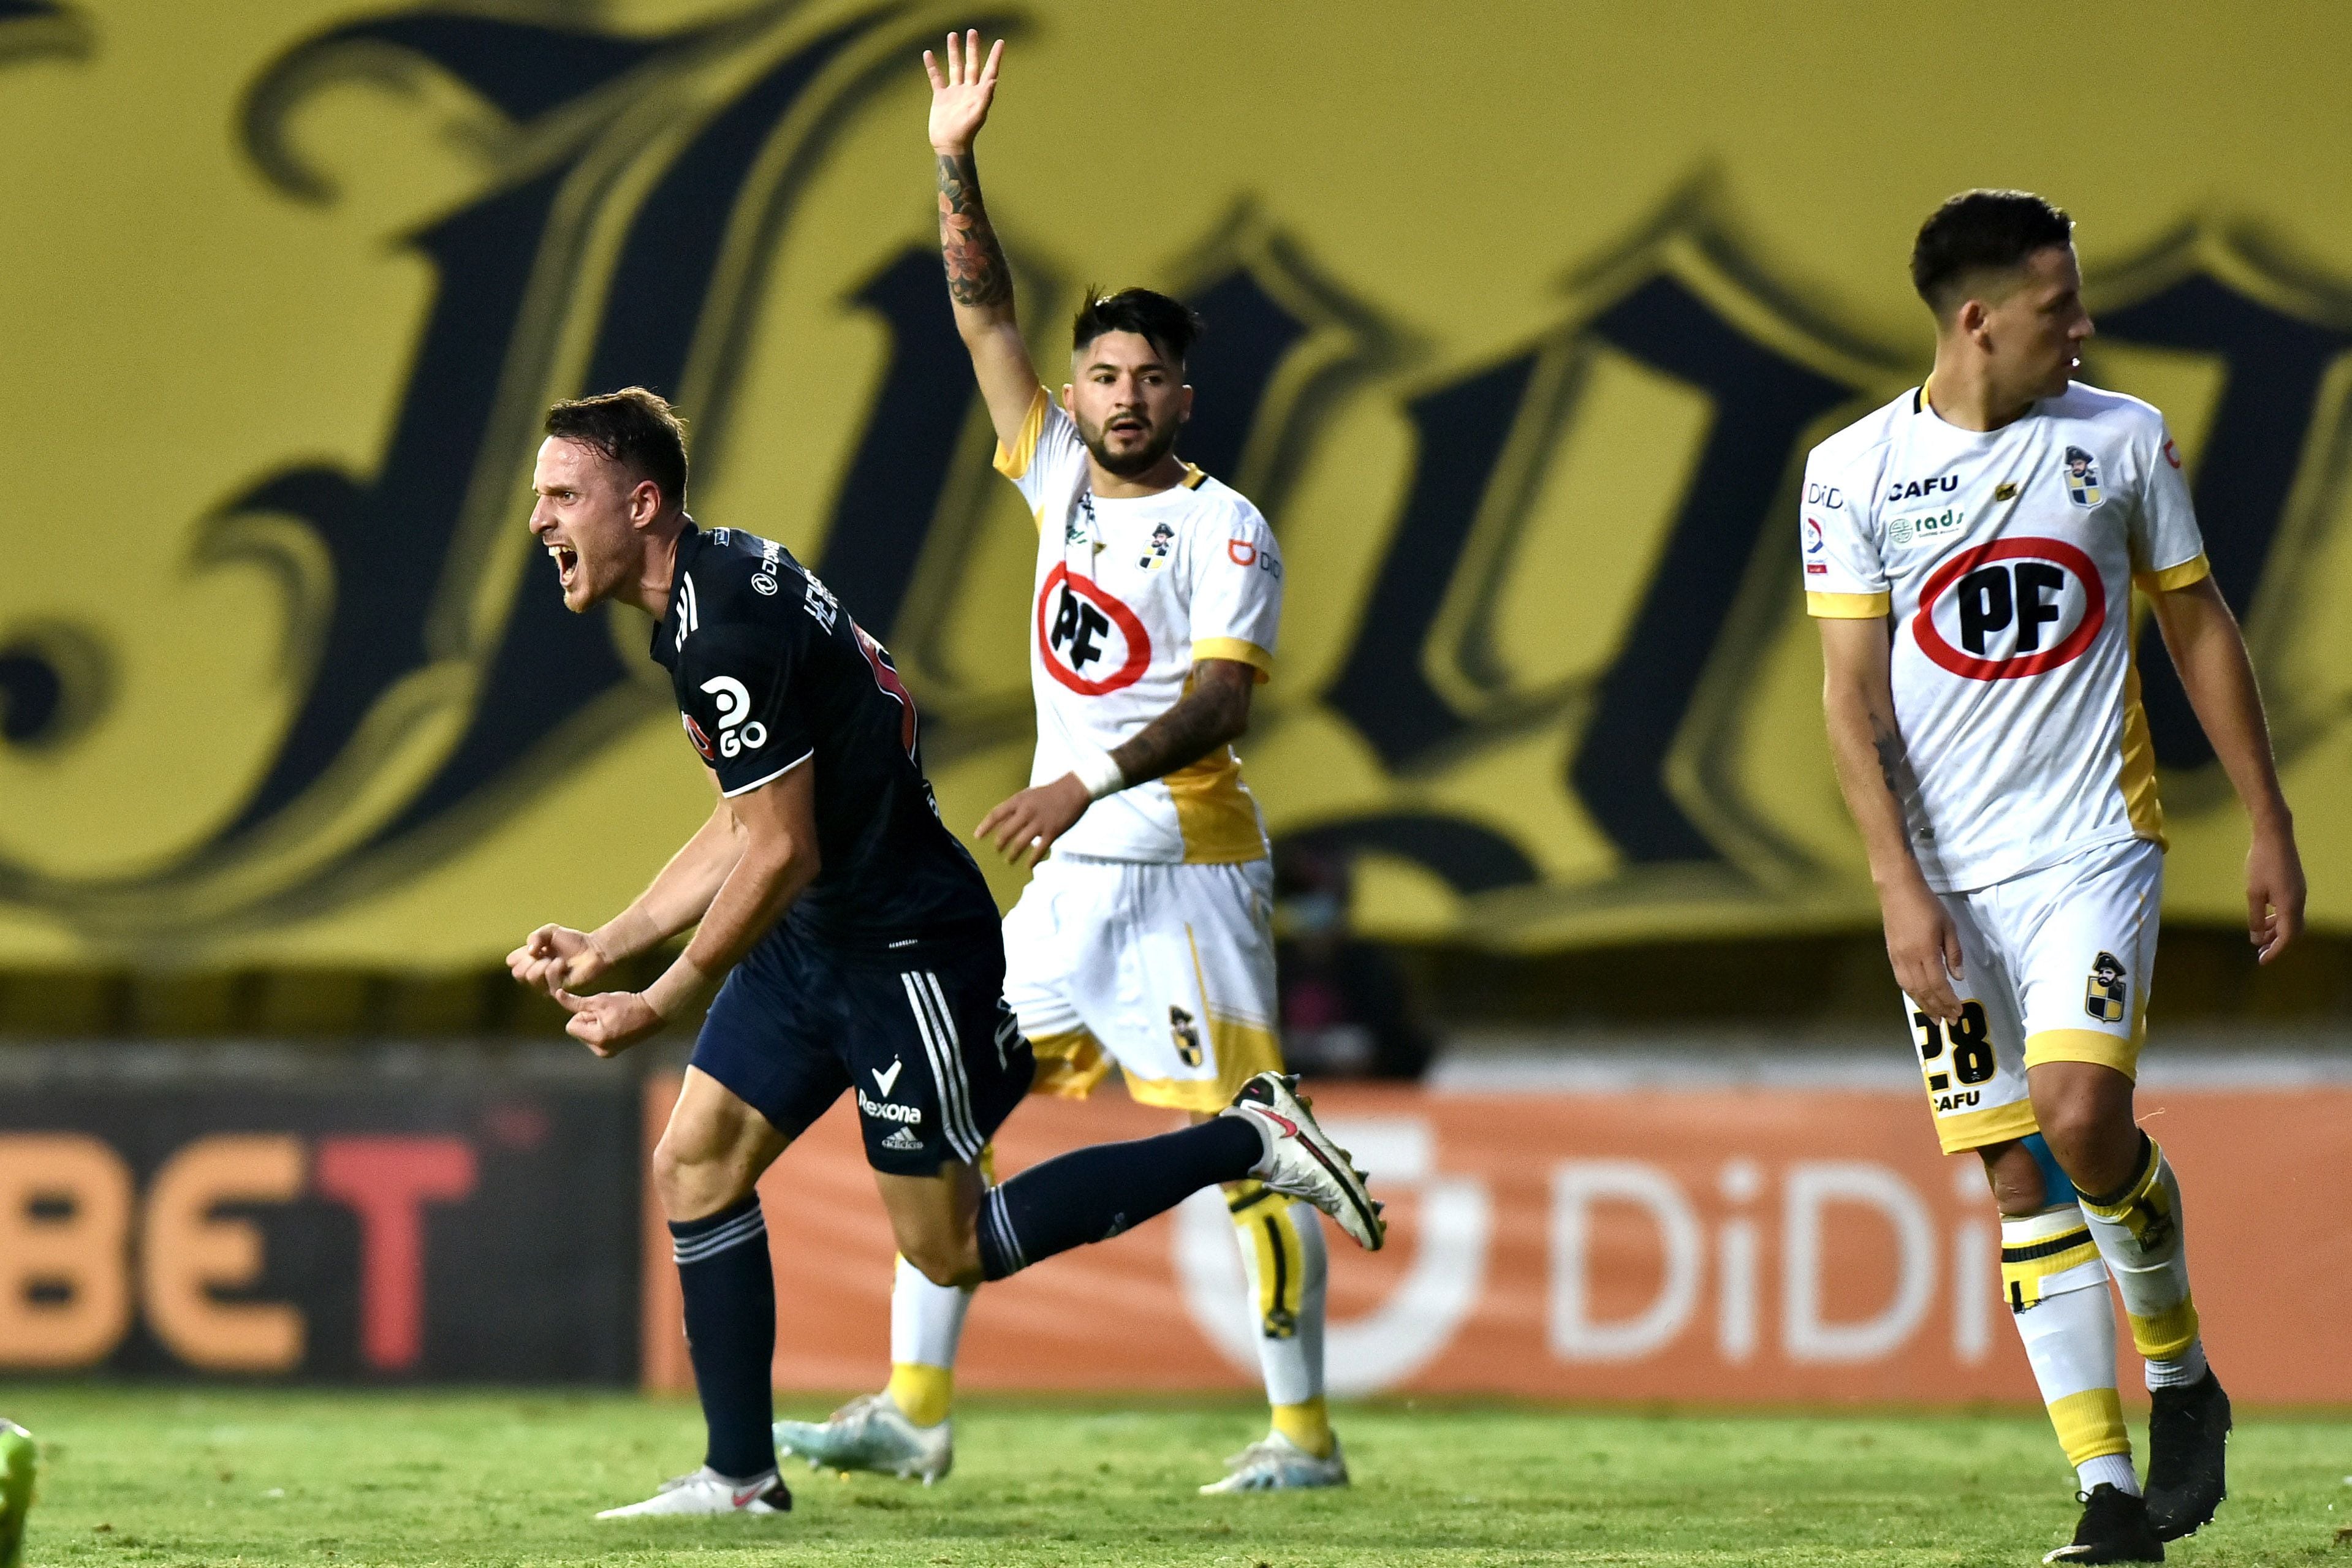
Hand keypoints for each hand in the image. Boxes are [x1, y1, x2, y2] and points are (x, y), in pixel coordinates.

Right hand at [506, 924, 611, 995]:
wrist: (592, 949)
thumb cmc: (572, 941)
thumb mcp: (550, 931)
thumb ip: (535, 937)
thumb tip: (529, 952)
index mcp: (530, 960)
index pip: (512, 962)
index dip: (521, 953)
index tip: (536, 947)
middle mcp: (535, 974)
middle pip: (518, 973)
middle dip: (530, 960)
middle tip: (545, 954)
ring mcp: (546, 984)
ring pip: (531, 977)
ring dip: (544, 963)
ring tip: (558, 959)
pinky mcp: (558, 990)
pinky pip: (548, 979)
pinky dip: (556, 968)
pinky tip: (564, 964)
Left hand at [553, 988, 662, 1057]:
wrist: (654, 1012)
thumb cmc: (627, 1004)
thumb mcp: (600, 1000)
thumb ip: (576, 1002)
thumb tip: (557, 994)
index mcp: (597, 1038)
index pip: (571, 1026)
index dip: (582, 1015)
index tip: (599, 1010)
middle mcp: (601, 1050)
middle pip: (578, 1032)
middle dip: (588, 1021)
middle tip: (608, 1014)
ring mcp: (607, 1053)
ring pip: (586, 1035)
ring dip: (595, 1025)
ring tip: (614, 1019)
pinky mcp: (613, 1052)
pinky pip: (596, 1040)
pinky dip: (601, 1031)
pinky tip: (616, 1025)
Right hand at [924, 28, 1001, 153]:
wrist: (949, 145)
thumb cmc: (965, 133)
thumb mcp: (977, 115)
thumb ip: (986, 97)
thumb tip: (993, 80)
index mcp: (980, 93)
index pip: (989, 70)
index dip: (995, 57)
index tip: (1001, 42)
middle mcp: (968, 90)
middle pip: (971, 64)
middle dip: (972, 48)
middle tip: (972, 32)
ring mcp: (954, 92)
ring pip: (954, 67)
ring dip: (953, 52)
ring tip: (952, 35)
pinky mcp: (940, 97)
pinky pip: (936, 78)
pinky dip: (932, 66)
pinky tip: (928, 54)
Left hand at [975, 773, 1088, 868]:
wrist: (1075, 789)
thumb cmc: (1051, 792)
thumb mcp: (1029, 795)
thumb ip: (1016, 808)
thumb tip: (1002, 824)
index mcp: (1019, 800)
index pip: (996, 814)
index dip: (985, 826)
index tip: (977, 836)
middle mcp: (1026, 812)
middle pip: (1006, 832)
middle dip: (999, 844)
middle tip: (997, 850)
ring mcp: (1039, 823)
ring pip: (1020, 843)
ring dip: (1012, 854)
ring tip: (1009, 861)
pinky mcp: (1052, 832)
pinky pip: (1039, 850)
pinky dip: (1032, 860)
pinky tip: (1028, 866)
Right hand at [1881, 879, 1964, 1022]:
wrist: (1898, 891)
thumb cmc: (1927, 905)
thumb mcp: (1949, 926)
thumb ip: (1954, 953)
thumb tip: (1958, 977)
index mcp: (1925, 952)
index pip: (1938, 984)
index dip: (1948, 1000)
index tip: (1959, 1011)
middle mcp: (1909, 960)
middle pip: (1924, 991)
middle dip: (1938, 1008)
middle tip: (1950, 1021)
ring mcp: (1897, 959)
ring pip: (1910, 990)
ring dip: (1924, 1005)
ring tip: (1935, 1018)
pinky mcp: (1891, 956)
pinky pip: (1902, 981)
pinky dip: (1912, 994)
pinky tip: (1919, 999)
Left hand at [2247, 819, 2305, 963]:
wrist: (2274, 836)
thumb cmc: (2261, 863)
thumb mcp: (2253, 893)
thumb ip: (2256, 917)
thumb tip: (2257, 939)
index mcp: (2290, 906)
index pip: (2286, 938)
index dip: (2275, 951)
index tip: (2262, 961)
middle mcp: (2299, 901)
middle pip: (2292, 932)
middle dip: (2277, 943)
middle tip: (2259, 951)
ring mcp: (2299, 893)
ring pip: (2291, 920)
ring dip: (2277, 930)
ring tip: (2259, 936)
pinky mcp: (2295, 886)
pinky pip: (2290, 910)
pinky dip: (2279, 918)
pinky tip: (2265, 917)